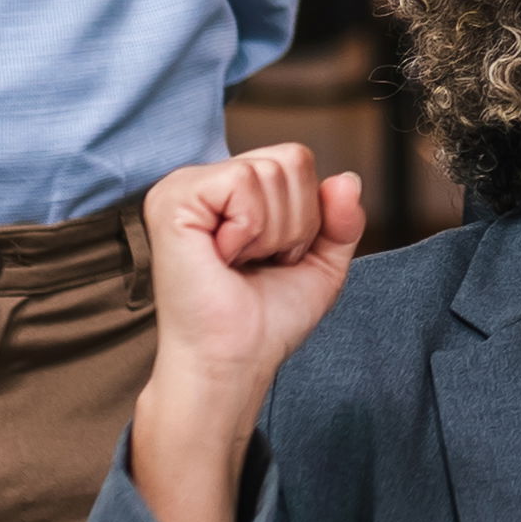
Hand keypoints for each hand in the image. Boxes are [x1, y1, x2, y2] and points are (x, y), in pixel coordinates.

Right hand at [131, 145, 369, 521]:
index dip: (306, 215)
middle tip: (256, 262)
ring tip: (239, 262)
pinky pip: (242, 181)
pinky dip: (249, 228)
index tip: (275, 258)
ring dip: (271, 232)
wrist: (235, 361)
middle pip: (291, 160)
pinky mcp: (172, 198)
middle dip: (293, 223)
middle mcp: (202, 180)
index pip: (297, 160)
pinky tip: (222, 256)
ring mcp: (182, 186)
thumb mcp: (321, 263)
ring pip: (269, 171)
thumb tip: (348, 180)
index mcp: (230, 189)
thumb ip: (342, 219)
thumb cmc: (265, 321)